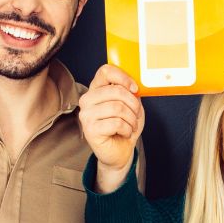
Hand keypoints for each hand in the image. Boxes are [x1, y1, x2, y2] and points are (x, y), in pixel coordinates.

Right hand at [78, 64, 143, 187]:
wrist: (119, 151)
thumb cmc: (124, 126)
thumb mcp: (131, 105)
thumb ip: (130, 92)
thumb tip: (134, 86)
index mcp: (96, 89)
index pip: (105, 71)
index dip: (123, 77)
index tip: (135, 89)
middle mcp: (87, 100)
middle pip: (115, 90)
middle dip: (133, 104)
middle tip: (136, 114)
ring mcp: (86, 115)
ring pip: (118, 107)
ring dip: (131, 118)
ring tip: (131, 125)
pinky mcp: (90, 129)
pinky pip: (116, 123)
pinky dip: (127, 128)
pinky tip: (124, 132)